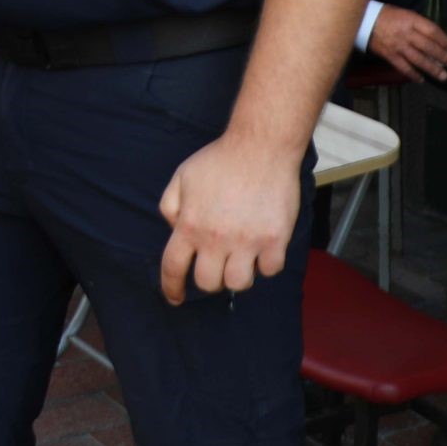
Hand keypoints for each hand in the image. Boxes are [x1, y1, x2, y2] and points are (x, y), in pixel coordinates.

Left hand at [158, 135, 299, 304]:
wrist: (261, 148)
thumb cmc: (220, 161)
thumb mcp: (182, 177)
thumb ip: (170, 207)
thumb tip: (175, 232)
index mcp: (189, 225)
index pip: (173, 268)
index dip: (171, 287)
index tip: (175, 297)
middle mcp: (216, 238)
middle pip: (208, 283)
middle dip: (209, 278)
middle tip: (216, 263)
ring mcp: (247, 241)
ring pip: (238, 284)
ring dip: (237, 275)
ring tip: (240, 257)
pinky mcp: (275, 239)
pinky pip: (269, 270)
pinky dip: (265, 265)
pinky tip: (262, 248)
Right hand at [367, 6, 446, 83]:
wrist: (364, 20)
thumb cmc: (387, 15)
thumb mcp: (405, 13)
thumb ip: (419, 24)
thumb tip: (435, 38)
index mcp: (411, 20)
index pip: (432, 31)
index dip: (444, 40)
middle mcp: (406, 33)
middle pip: (428, 47)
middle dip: (442, 56)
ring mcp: (398, 46)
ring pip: (419, 59)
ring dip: (432, 69)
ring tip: (443, 76)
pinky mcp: (390, 55)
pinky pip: (404, 67)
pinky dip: (413, 75)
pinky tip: (421, 79)